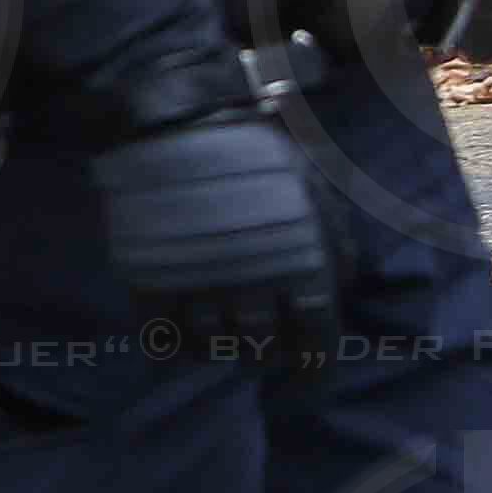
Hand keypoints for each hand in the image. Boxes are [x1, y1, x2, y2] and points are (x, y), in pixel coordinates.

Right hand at [89, 107, 340, 371]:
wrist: (178, 122)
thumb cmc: (256, 156)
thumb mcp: (313, 192)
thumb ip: (333, 243)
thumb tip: (342, 287)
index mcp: (300, 266)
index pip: (316, 342)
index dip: (313, 366)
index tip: (306, 370)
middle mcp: (253, 286)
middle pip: (260, 351)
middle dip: (263, 355)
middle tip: (258, 346)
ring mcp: (197, 285)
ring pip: (211, 347)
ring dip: (218, 350)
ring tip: (218, 339)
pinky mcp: (149, 279)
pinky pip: (161, 336)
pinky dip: (172, 345)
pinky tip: (178, 336)